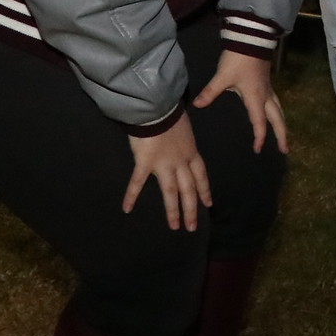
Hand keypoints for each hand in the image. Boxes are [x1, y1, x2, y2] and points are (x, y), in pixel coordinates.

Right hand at [124, 114, 209, 231]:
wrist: (159, 107)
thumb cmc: (171, 113)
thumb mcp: (185, 128)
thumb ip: (183, 139)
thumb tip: (181, 140)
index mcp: (191, 152)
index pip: (201, 176)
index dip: (204, 190)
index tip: (208, 205)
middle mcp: (180, 162)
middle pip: (189, 189)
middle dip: (191, 209)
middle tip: (192, 227)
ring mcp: (164, 164)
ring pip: (170, 192)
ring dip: (173, 210)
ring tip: (174, 227)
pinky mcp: (145, 163)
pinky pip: (138, 182)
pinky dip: (132, 195)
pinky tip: (127, 208)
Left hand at [193, 51, 287, 155]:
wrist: (251, 39)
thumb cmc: (238, 59)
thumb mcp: (222, 76)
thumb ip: (211, 92)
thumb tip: (197, 105)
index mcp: (256, 97)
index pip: (260, 122)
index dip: (259, 137)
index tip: (257, 150)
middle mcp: (265, 95)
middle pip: (278, 118)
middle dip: (282, 135)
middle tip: (285, 150)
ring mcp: (268, 88)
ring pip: (279, 110)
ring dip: (282, 124)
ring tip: (283, 136)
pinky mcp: (267, 83)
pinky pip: (275, 103)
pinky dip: (277, 113)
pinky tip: (273, 115)